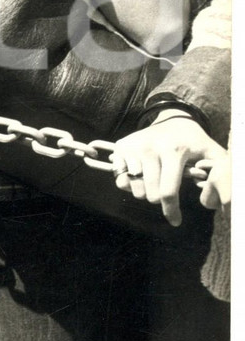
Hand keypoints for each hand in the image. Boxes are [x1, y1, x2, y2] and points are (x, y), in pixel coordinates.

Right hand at [112, 113, 227, 226]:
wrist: (173, 118)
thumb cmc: (193, 141)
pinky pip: (120, 179)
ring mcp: (133, 147)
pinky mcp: (121, 148)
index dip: (171, 211)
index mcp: (173, 151)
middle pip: (151, 194)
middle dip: (159, 199)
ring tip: (154, 180)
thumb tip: (217, 197)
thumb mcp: (211, 152)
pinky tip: (139, 176)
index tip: (175, 222)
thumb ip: (220, 172)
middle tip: (166, 188)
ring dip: (145, 192)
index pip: (168, 191)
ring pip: (134, 189)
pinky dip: (128, 184)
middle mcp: (150, 148)